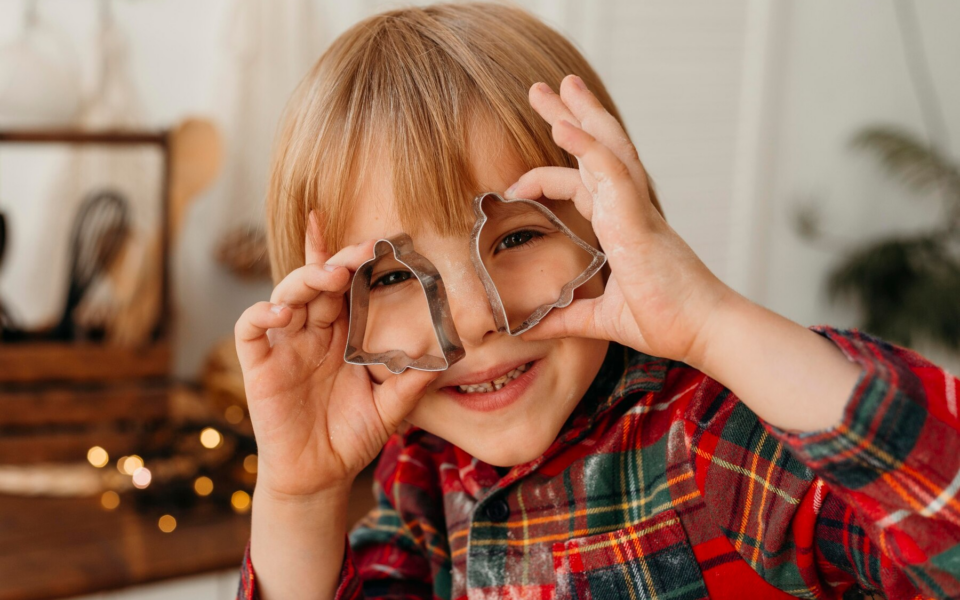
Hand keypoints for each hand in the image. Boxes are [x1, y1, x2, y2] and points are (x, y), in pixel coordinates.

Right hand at [235, 212, 437, 499]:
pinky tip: (281, 312)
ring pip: (286, 295)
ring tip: (330, 275)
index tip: (379, 239)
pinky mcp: (259, 367)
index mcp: (342, 335)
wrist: (319, 477)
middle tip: (363, 252)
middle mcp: (312, 333)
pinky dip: (261, 314)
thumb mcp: (390, 408)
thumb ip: (412, 382)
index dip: (354, 259)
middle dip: (338, 261)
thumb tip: (449, 356)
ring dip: (306, 279)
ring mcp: (284, 347)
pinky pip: (250, 330)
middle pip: (319, 282)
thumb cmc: (352, 437)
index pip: (346, 286)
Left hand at [508, 75, 738, 365]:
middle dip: (570, 117)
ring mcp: (635, 209)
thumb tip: (524, 328)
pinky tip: (564, 126)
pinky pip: (612, 169)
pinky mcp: (638, 217)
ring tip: (558, 85)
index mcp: (623, 227)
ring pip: (607, 147)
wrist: (702, 331)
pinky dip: (588, 145)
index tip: (514, 186)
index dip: (549, 176)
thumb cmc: (666, 321)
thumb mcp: (600, 318)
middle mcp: (629, 209)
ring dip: (580, 114)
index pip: (584, 183)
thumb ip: (563, 318)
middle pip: (596, 150)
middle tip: (542, 90)